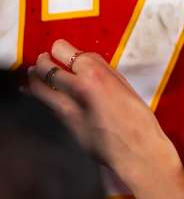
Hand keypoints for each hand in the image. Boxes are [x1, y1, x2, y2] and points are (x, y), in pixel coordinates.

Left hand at [29, 40, 180, 191]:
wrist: (137, 149)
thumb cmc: (136, 119)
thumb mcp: (122, 86)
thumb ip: (102, 73)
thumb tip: (84, 65)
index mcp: (96, 72)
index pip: (64, 51)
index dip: (59, 49)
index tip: (57, 49)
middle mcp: (79, 86)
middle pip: (47, 69)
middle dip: (42, 63)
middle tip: (41, 60)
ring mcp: (69, 108)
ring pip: (40, 88)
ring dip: (34, 79)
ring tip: (32, 74)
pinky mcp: (65, 126)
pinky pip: (45, 106)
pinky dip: (37, 96)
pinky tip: (31, 93)